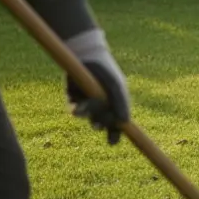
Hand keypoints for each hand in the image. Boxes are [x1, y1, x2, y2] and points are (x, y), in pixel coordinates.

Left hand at [64, 28, 130, 144]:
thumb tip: (125, 123)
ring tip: (85, 110)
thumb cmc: (106, 71)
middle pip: (103, 123)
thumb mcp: (116, 87)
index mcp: (116, 102)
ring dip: (88, 116)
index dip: (115, 134)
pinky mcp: (74, 97)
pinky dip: (76, 110)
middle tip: (99, 123)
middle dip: (101, 124)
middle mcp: (102, 104)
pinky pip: (75, 110)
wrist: (86, 55)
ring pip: (88, 117)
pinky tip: (78, 106)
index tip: (112, 142)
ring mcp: (88, 101)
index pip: (117, 123)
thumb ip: (121, 104)